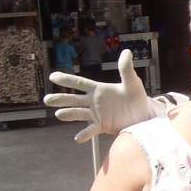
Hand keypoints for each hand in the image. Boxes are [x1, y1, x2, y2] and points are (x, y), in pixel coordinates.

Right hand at [44, 50, 158, 142]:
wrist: (143, 114)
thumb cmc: (136, 97)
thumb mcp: (132, 82)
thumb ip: (126, 69)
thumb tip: (126, 52)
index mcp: (98, 90)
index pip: (79, 83)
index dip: (66, 80)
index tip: (52, 76)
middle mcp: (93, 102)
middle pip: (73, 99)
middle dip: (60, 99)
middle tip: (47, 99)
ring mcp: (96, 114)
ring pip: (78, 113)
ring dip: (68, 114)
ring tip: (58, 114)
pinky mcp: (102, 126)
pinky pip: (91, 130)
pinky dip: (84, 134)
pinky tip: (78, 138)